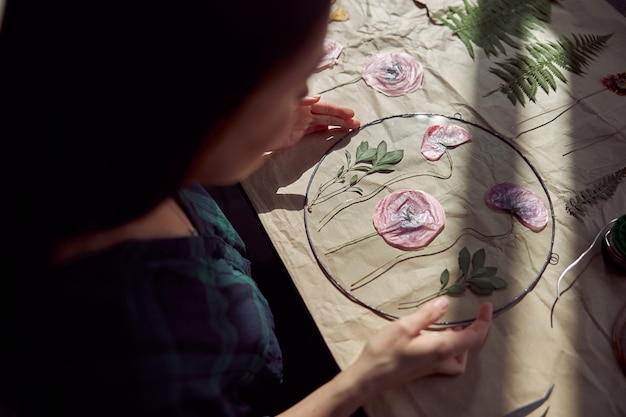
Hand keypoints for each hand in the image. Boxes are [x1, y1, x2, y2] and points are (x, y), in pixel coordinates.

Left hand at [275, 95, 359, 149]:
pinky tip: (335, 132)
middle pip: (327, 115)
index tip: (350, 114)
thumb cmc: (268, 114)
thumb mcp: (285, 103)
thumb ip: (301, 99)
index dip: (337, 110)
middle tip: (356, 123)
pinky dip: (326, 131)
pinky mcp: (298, 134)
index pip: (324, 107)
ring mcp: (302, 123)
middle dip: (342, 118)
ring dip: (338, 125)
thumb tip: (318, 98)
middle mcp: (304, 112)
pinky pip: (316, 131)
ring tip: (352, 128)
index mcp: (303, 104)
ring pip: (324, 123)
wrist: (254, 132)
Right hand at [348, 298, 492, 394]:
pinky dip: (451, 349)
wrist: (369, 378)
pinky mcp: (425, 369)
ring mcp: (434, 367)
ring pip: (460, 356)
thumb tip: (445, 302)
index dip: (484, 321)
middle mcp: (442, 360)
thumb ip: (427, 315)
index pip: (474, 336)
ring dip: (463, 340)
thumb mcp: (404, 327)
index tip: (487, 306)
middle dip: (474, 329)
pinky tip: (436, 338)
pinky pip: (448, 360)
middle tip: (473, 313)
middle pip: (470, 347)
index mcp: (442, 348)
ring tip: (453, 325)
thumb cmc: (384, 352)